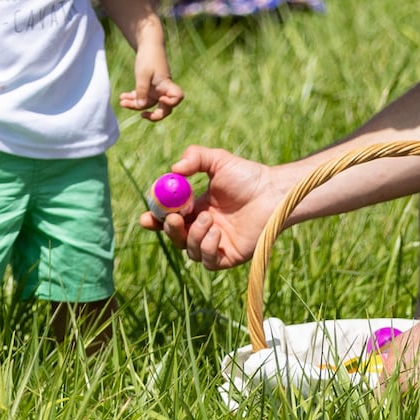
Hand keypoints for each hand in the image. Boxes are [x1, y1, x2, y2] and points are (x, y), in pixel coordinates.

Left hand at [120, 46, 182, 120]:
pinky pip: (141, 97)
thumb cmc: (148, 57)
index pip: (177, 98)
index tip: (160, 99)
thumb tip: (140, 107)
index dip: (170, 103)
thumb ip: (141, 91)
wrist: (147, 44)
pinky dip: (132, 98)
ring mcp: (156, 89)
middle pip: (163, 108)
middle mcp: (163, 89)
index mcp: (166, 84)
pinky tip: (122, 97)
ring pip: (147, 103)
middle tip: (142, 115)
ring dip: (134, 104)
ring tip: (121, 101)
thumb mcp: (142, 74)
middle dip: (152, 114)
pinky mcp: (148, 87)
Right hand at [137, 147, 278, 269]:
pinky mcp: (228, 257)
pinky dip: (207, 247)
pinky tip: (217, 232)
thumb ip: (195, 157)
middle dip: (168, 229)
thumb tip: (173, 169)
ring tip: (209, 218)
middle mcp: (203, 227)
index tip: (146, 216)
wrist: (273, 193)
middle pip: (175, 236)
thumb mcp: (218, 161)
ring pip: (189, 250)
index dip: (154, 219)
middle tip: (172, 218)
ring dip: (193, 235)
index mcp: (196, 208)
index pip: (168, 218)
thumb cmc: (248, 176)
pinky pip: (207, 261)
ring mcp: (215, 243)